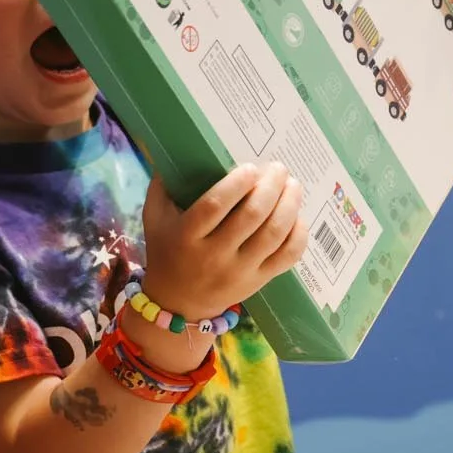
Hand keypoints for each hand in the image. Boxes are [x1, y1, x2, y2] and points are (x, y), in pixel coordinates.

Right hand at [141, 163, 307, 325]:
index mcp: (186, 236)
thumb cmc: (167, 252)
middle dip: (271, 187)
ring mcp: (239, 271)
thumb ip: (162, 185)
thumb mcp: (154, 219)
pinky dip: (299, 234)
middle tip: (278, 169)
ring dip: (289, 204)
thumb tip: (176, 147)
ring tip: (293, 185)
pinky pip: (287, 257)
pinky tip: (298, 216)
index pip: (215, 206)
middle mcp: (214, 255)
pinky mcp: (258, 281)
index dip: (236, 184)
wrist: (178, 305)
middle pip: (251, 216)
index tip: (250, 167)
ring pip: (274, 234)